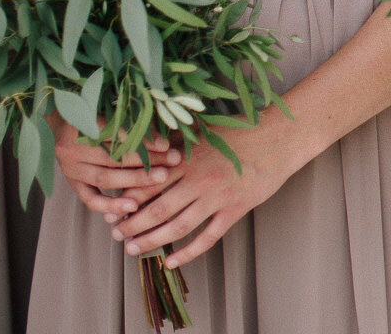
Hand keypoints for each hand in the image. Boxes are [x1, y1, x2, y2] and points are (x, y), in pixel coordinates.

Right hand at [50, 115, 181, 220]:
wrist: (61, 123)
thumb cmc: (95, 112)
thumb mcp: (109, 110)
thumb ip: (131, 120)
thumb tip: (164, 132)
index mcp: (82, 125)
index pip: (116, 134)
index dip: (142, 140)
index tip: (166, 144)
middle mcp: (73, 148)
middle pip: (114, 157)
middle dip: (147, 160)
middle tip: (173, 160)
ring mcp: (71, 169)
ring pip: (105, 178)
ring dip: (136, 180)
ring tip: (162, 179)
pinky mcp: (73, 183)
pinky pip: (91, 199)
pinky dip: (111, 205)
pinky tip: (133, 207)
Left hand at [109, 120, 302, 268]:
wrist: (281, 137)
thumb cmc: (243, 129)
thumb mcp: (206, 128)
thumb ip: (177, 138)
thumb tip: (147, 143)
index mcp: (188, 158)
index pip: (148, 183)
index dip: (125, 200)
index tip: (110, 210)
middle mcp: (199, 179)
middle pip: (156, 209)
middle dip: (131, 225)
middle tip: (116, 235)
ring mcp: (217, 197)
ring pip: (177, 226)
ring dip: (151, 241)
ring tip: (134, 250)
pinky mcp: (235, 209)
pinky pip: (207, 237)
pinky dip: (187, 253)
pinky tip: (171, 262)